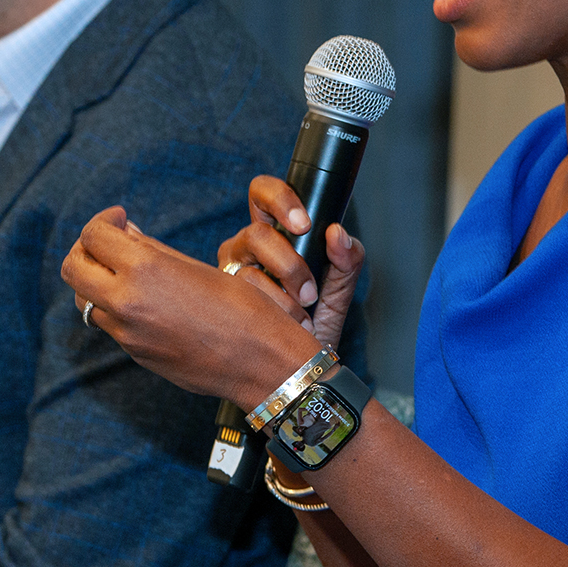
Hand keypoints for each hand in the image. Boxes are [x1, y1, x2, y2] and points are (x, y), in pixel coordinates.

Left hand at [62, 208, 321, 407]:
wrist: (261, 363)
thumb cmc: (242, 309)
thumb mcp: (196, 267)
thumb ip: (152, 249)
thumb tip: (125, 233)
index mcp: (145, 271)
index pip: (93, 236)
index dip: (102, 220)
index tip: (120, 218)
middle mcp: (127, 302)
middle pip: (73, 268)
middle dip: (85, 249)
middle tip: (107, 242)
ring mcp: (127, 333)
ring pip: (84, 300)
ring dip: (95, 281)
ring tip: (123, 272)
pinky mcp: (135, 354)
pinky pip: (109, 324)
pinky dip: (114, 306)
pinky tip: (143, 300)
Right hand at [216, 175, 366, 353]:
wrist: (298, 372)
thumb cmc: (315, 326)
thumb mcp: (339, 290)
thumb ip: (346, 259)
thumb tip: (338, 235)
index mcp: (272, 234)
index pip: (262, 195)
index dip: (279, 199)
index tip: (303, 224)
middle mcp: (245, 249)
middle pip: (256, 233)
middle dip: (289, 264)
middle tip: (309, 290)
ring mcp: (229, 275)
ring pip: (250, 269)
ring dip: (284, 296)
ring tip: (302, 315)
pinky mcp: (221, 302)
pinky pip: (243, 299)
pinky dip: (273, 313)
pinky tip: (286, 326)